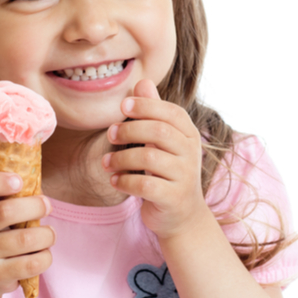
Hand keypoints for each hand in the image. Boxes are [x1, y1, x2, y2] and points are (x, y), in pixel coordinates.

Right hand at [0, 170, 53, 297]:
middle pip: (5, 212)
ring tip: (48, 233)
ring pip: (25, 239)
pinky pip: (32, 263)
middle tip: (46, 205)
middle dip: (35, 206)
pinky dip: (46, 256)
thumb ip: (0, 196)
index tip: (19, 180)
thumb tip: (36, 182)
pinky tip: (42, 253)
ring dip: (46, 234)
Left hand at [104, 79, 209, 237]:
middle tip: (110, 135)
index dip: (146, 105)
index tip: (122, 105)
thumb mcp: (162, 141)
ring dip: (121, 158)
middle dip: (129, 130)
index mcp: (188, 135)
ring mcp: (185, 177)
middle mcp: (190, 153)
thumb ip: (153, 113)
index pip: (171, 112)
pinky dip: (124, 182)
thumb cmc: (166, 172)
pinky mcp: (174, 198)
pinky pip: (145, 186)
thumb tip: (142, 81)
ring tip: (107, 163)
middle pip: (159, 132)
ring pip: (149, 158)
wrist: (182, 216)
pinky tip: (115, 180)